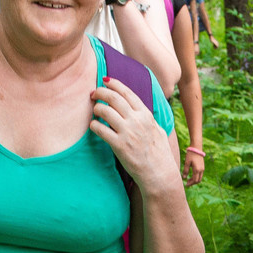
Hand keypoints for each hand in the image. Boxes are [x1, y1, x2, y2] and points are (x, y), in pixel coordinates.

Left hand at [90, 77, 182, 198]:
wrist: (159, 173)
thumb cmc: (159, 153)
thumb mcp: (157, 129)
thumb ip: (147, 118)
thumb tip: (140, 109)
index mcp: (145, 114)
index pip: (127, 92)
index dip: (114, 83)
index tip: (105, 80)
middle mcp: (136, 120)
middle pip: (113, 98)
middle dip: (100, 92)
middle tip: (94, 93)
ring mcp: (127, 132)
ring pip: (105, 111)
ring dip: (96, 108)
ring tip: (95, 111)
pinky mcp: (119, 145)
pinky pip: (100, 129)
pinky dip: (94, 125)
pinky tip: (93, 126)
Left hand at [183, 143, 207, 185]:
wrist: (197, 148)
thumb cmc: (191, 155)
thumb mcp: (186, 162)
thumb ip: (185, 171)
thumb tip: (184, 178)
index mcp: (197, 170)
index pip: (195, 180)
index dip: (190, 183)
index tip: (186, 184)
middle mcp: (201, 170)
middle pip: (198, 180)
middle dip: (193, 183)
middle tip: (187, 183)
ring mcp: (202, 168)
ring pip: (200, 177)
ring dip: (194, 180)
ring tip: (188, 179)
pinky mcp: (202, 166)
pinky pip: (200, 174)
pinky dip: (196, 176)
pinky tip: (192, 175)